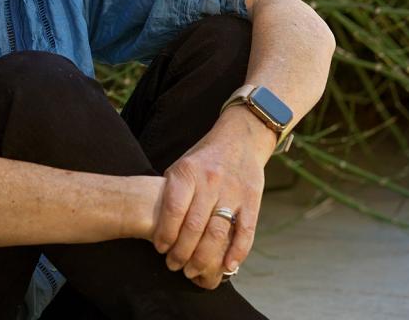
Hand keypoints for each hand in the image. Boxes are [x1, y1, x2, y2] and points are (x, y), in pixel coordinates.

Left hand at [151, 108, 274, 289]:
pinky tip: (227, 266)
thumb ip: (172, 193)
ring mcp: (233, 192)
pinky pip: (246, 231)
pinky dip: (237, 252)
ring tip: (192, 270)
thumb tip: (156, 228)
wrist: (240, 138)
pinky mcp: (252, 200)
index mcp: (188, 172)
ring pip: (218, 233)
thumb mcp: (182, 167)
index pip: (173, 209)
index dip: (165, 233)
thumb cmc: (204, 159)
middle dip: (182, 252)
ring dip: (204, 258)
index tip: (160, 249)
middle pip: (194, 226)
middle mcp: (210, 182)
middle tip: (174, 266)